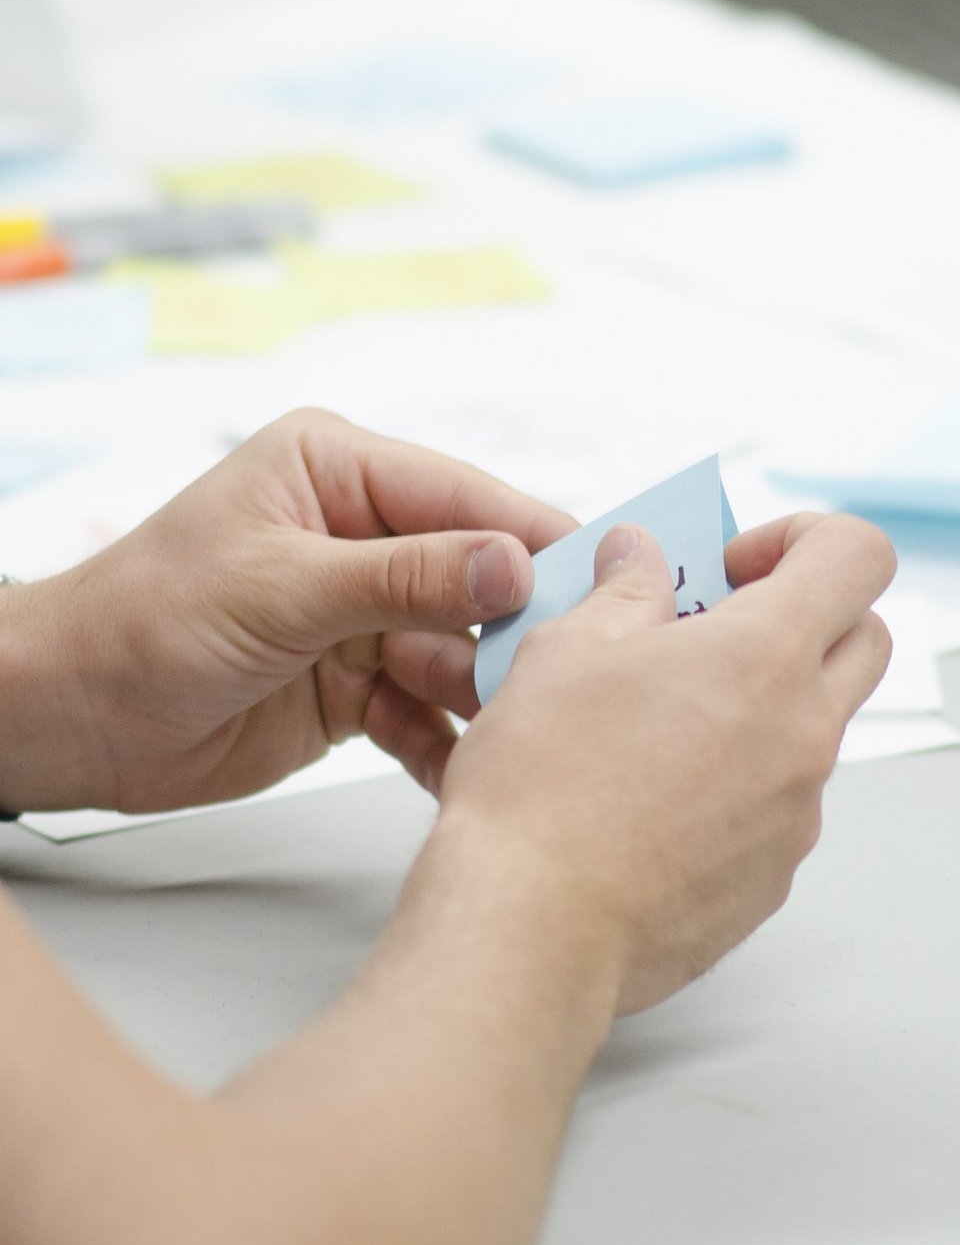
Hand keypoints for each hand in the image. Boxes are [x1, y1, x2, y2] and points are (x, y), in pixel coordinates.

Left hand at [0, 410, 574, 814]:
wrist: (68, 722)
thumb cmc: (143, 623)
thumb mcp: (281, 588)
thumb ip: (405, 577)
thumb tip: (514, 565)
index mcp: (340, 472)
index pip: (467, 499)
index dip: (536, 541)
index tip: (607, 581)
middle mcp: (364, 535)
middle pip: (479, 579)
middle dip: (516, 631)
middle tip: (567, 674)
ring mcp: (365, 613)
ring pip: (462, 651)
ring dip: (483, 695)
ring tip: (513, 735)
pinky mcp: (360, 683)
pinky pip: (428, 709)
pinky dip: (444, 742)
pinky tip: (464, 772)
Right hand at [434, 512, 894, 1016]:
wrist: (531, 929)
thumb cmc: (542, 786)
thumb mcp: (565, 650)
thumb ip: (623, 591)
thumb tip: (640, 556)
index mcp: (766, 656)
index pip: (858, 556)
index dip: (806, 539)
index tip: (736, 566)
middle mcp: (805, 732)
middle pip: (866, 640)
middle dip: (807, 618)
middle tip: (716, 632)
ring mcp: (798, 811)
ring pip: (816, 729)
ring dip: (764, 706)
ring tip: (661, 724)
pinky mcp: (774, 876)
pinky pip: (780, 806)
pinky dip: (737, 785)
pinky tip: (653, 802)